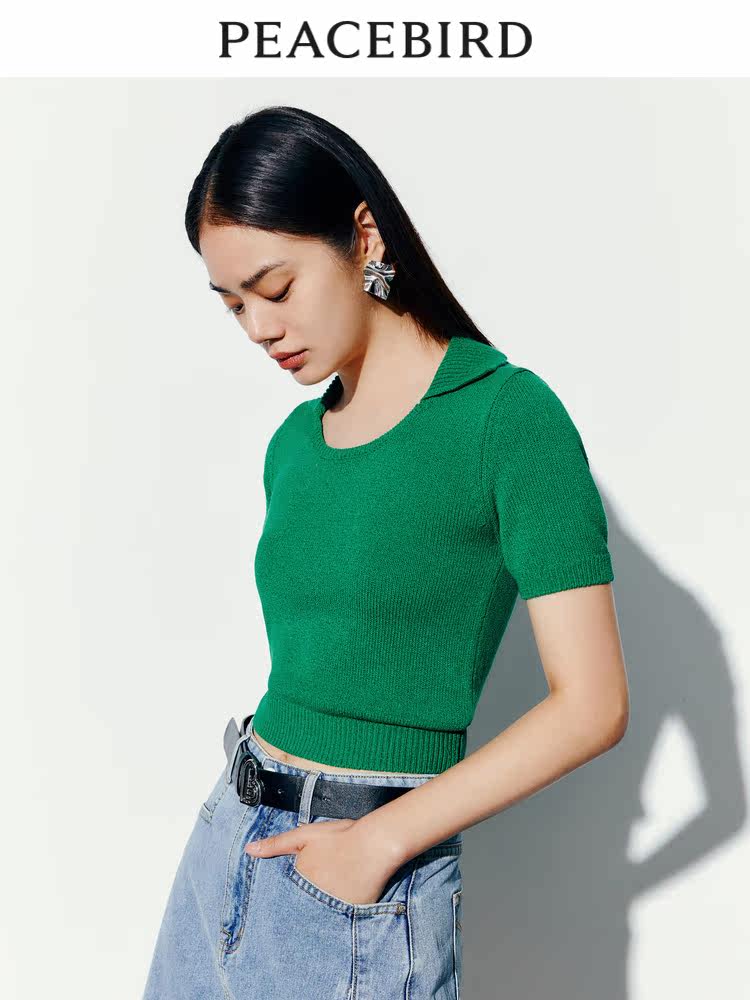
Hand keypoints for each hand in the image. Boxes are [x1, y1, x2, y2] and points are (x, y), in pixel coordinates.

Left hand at [244, 817, 402, 905]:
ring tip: (328, 896)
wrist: (376, 845)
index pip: (286, 893)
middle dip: (303, 902)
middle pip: (301, 905)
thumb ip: (276, 844)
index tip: (300, 884)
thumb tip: (248, 850)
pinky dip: (338, 913)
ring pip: (318, 913)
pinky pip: (339, 919)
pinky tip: (343, 901)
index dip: (290, 890)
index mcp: (299, 881)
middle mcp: (312, 899)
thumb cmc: (340, 837)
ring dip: (318, 909)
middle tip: (317, 889)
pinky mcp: (350, 916)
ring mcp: (332, 909)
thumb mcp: (305, 835)